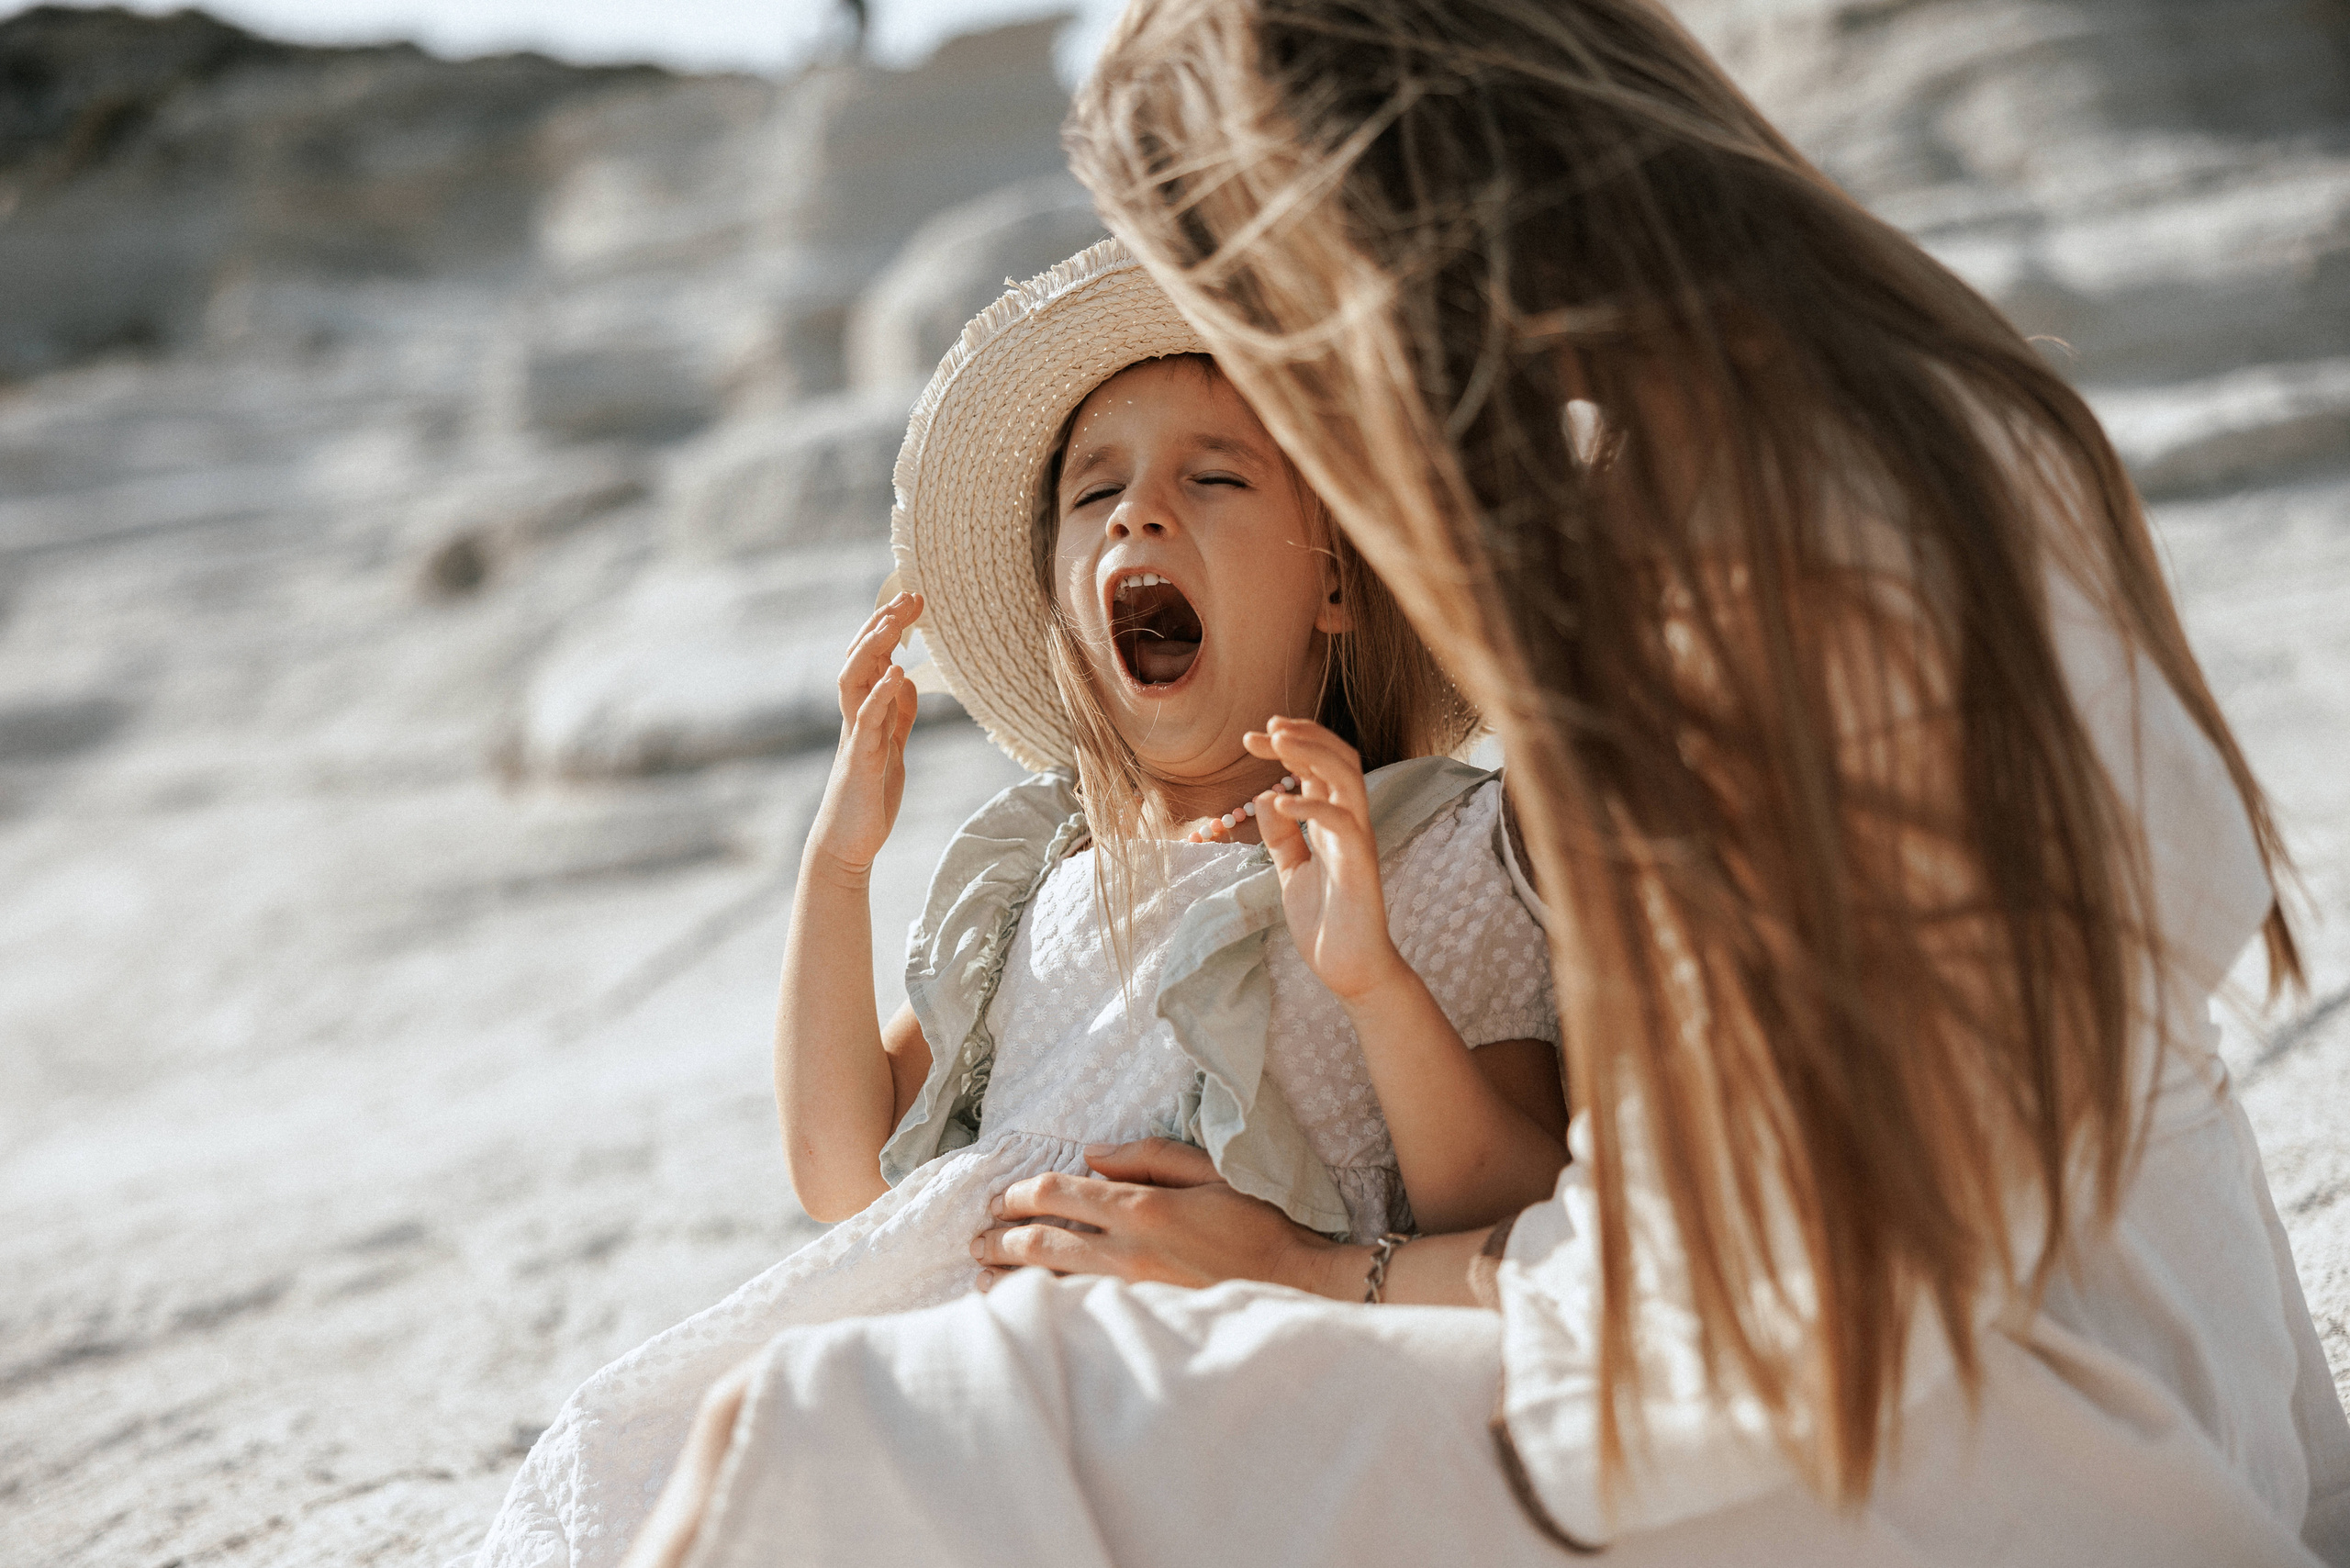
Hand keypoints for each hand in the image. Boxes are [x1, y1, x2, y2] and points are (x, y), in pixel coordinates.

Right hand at [806, 593, 922, 881]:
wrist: (848, 844)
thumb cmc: (868, 798)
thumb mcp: (891, 748)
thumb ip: (898, 715)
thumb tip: (908, 681)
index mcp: (865, 713)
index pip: (871, 658)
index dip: (888, 627)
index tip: (913, 600)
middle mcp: (855, 717)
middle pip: (860, 659)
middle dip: (882, 625)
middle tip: (910, 596)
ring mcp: (855, 737)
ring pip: (854, 681)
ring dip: (873, 649)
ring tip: (894, 623)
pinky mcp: (860, 760)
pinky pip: (867, 721)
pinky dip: (881, 694)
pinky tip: (897, 673)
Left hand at [970, 1138, 1342, 1293]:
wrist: (1296, 1286)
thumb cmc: (1257, 1226)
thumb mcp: (1211, 1172)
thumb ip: (1150, 1157)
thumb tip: (1092, 1154)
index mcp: (1144, 1207)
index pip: (1059, 1193)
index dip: (1019, 1193)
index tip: (1000, 1197)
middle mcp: (1128, 1251)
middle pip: (1041, 1242)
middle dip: (999, 1238)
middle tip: (976, 1238)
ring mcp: (1130, 1293)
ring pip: (1048, 1285)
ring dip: (1008, 1278)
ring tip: (982, 1275)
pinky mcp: (1138, 1322)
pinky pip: (1074, 1314)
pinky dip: (1040, 1308)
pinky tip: (1022, 1309)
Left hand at [1242, 717, 1406, 1001]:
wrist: (1349, 970)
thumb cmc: (1326, 922)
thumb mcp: (1292, 872)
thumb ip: (1281, 838)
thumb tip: (1266, 798)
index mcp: (1332, 822)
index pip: (1316, 767)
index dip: (1287, 745)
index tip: (1250, 738)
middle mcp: (1349, 823)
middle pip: (1339, 758)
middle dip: (1304, 736)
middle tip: (1267, 727)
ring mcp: (1358, 841)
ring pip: (1349, 777)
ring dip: (1313, 753)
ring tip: (1279, 741)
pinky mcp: (1360, 866)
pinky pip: (1343, 823)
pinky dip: (1314, 806)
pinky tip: (1282, 802)